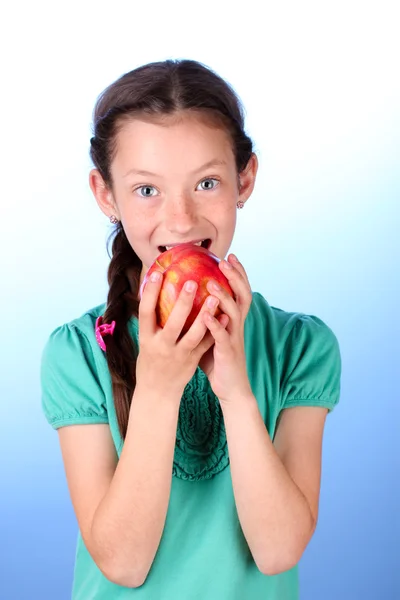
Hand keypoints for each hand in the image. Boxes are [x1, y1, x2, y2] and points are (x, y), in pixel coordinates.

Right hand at [136, 271, 223, 399]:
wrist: (157, 392)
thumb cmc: (149, 361)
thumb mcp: (145, 341)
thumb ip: (151, 321)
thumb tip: (153, 290)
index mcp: (145, 339)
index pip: (145, 312)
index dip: (151, 292)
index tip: (159, 272)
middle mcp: (161, 347)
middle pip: (172, 323)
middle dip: (182, 303)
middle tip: (192, 282)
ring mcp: (178, 355)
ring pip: (193, 335)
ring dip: (205, 316)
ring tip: (215, 298)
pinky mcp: (192, 361)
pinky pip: (205, 345)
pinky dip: (215, 331)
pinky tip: (225, 316)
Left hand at [199, 254, 252, 403]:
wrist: (231, 388)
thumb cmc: (217, 359)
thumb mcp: (211, 333)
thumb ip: (203, 316)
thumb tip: (184, 300)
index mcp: (234, 319)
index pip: (239, 291)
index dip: (237, 273)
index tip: (228, 255)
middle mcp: (237, 325)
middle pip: (242, 295)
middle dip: (235, 277)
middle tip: (225, 260)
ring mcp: (234, 338)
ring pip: (233, 313)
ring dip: (224, 297)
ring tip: (213, 284)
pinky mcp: (228, 352)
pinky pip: (222, 336)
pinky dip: (215, 325)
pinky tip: (206, 315)